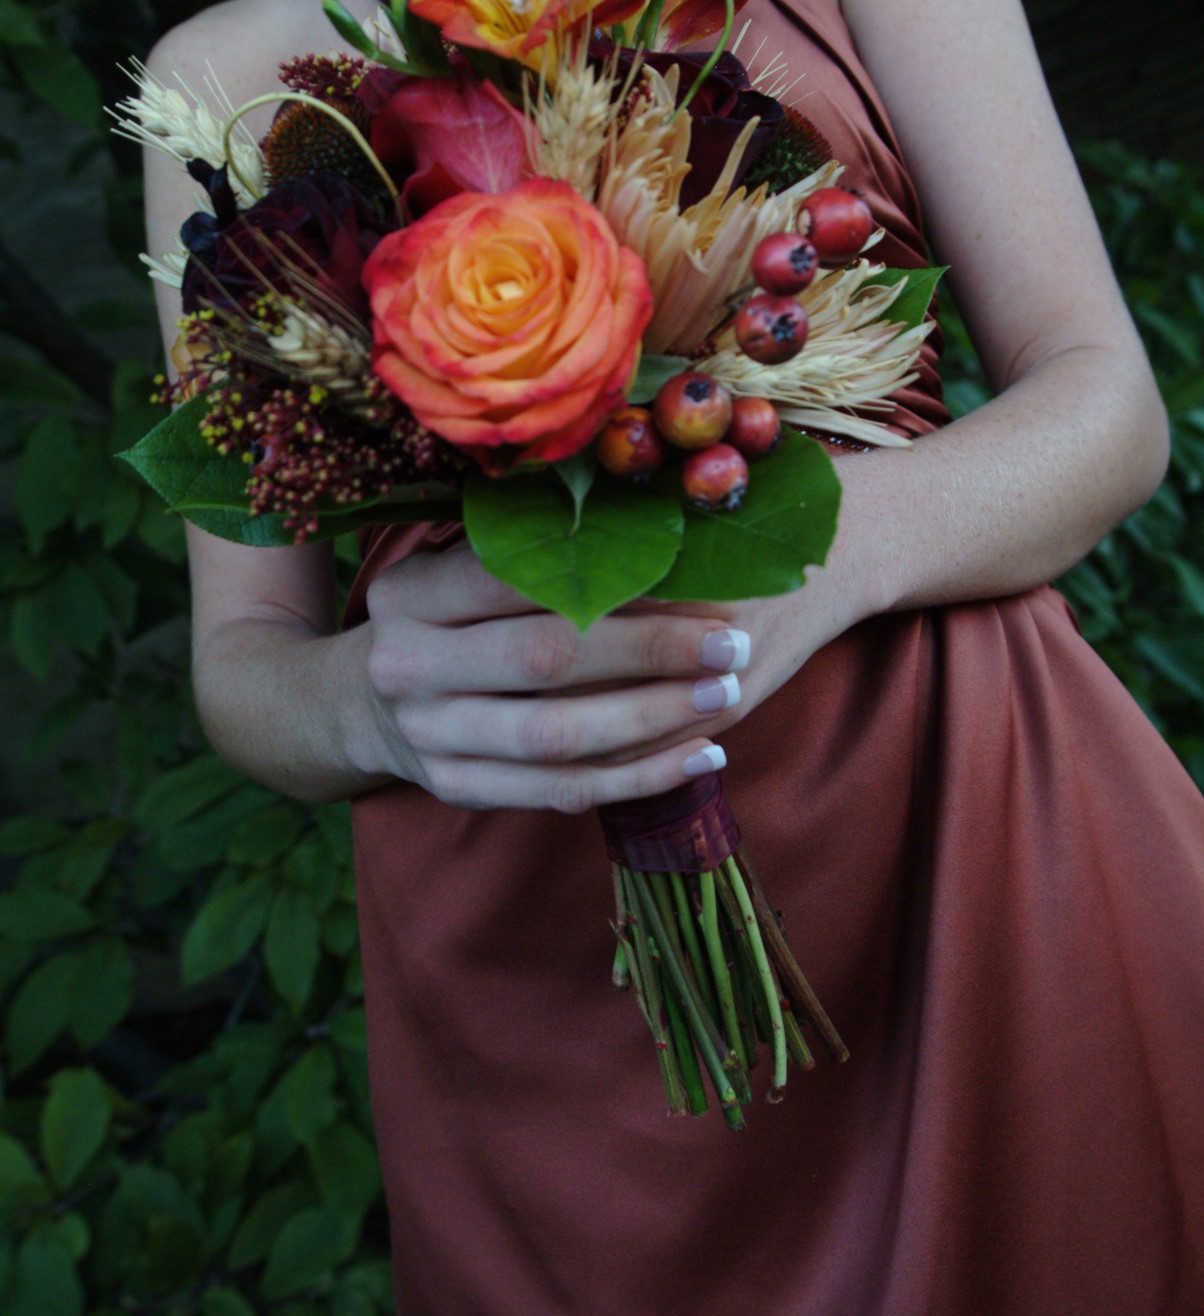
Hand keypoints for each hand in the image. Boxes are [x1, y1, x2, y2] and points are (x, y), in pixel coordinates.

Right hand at [359, 543, 752, 812]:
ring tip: (726, 695)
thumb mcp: (455, 566)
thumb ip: (530, 549)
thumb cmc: (443, 615)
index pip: (518, 580)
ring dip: (654, 718)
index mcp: (411, 594)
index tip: (693, 577)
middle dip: (649, 651)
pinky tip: (703, 757)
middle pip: (545, 659)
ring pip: (557, 735)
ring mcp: (430, 737)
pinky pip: (562, 790)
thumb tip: (658, 524)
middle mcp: (408, 666)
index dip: (609, 579)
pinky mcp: (458, 788)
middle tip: (729, 644)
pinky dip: (641, 779)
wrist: (363, 700)